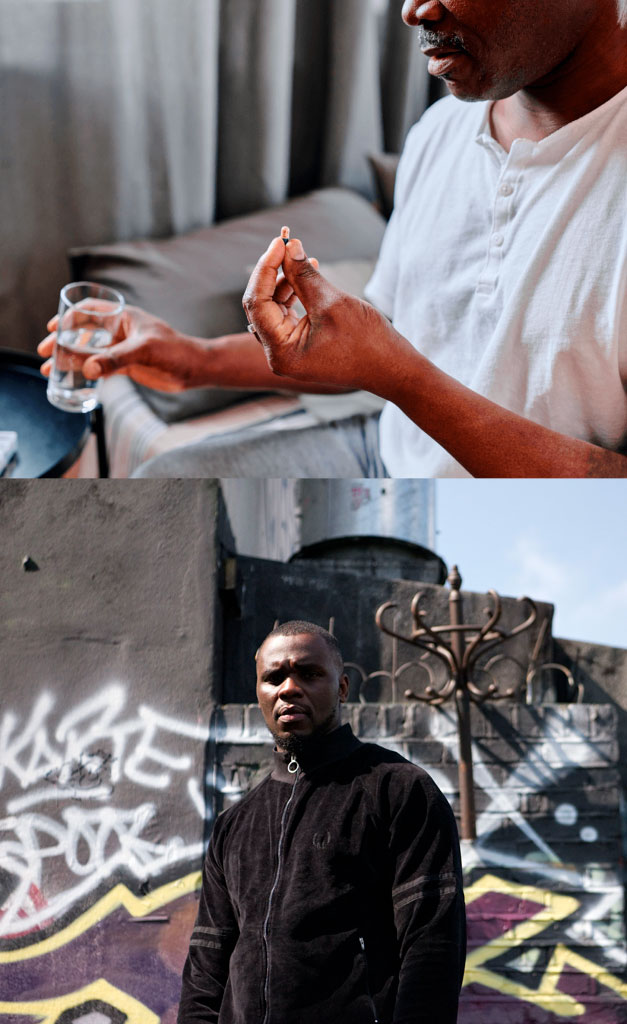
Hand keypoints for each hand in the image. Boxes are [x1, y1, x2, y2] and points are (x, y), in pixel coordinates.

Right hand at [38, 301, 210, 391]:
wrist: (196, 368)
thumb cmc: (175, 351)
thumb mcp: (143, 351)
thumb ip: (115, 360)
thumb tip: (86, 369)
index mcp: (123, 317)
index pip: (89, 311)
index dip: (68, 317)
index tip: (52, 327)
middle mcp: (120, 331)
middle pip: (83, 333)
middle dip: (62, 341)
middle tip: (44, 352)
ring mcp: (123, 349)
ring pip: (89, 352)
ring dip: (70, 359)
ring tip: (50, 369)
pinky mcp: (128, 366)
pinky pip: (100, 367)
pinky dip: (85, 372)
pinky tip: (73, 379)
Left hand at [243, 236, 411, 392]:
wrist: (390, 367)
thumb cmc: (365, 341)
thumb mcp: (331, 302)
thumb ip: (304, 275)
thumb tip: (288, 246)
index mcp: (280, 352)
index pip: (257, 303)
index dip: (266, 268)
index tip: (280, 241)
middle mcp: (278, 355)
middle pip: (262, 305)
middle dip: (273, 272)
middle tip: (286, 243)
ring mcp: (288, 352)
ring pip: (274, 308)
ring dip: (285, 280)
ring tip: (302, 258)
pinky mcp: (300, 346)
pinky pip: (288, 315)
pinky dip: (295, 294)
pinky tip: (307, 273)